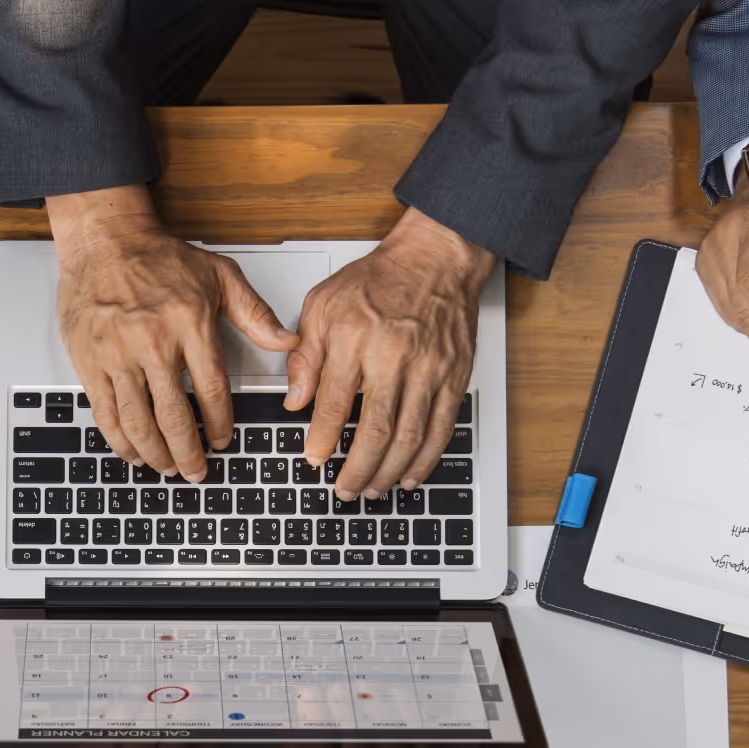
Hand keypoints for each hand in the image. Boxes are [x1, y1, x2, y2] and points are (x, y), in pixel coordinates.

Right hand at [46, 186, 299, 482]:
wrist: (104, 240)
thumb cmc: (158, 257)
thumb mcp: (217, 274)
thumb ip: (254, 312)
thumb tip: (287, 340)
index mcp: (189, 324)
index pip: (212, 390)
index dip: (220, 425)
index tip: (222, 441)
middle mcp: (152, 342)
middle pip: (174, 417)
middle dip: (188, 453)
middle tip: (196, 471)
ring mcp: (117, 355)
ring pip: (139, 423)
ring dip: (156, 454)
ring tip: (167, 467)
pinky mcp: (90, 363)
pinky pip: (106, 414)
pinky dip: (121, 441)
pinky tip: (133, 452)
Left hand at [289, 208, 493, 500]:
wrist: (436, 257)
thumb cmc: (379, 281)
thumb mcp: (323, 306)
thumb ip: (305, 356)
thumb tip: (295, 401)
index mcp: (356, 337)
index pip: (335, 403)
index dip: (321, 439)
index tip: (313, 459)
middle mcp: (395, 355)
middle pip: (376, 430)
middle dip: (357, 469)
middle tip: (344, 489)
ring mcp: (429, 368)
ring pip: (410, 436)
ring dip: (389, 472)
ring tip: (371, 489)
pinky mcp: (454, 375)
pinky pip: (441, 427)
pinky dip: (425, 459)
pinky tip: (409, 477)